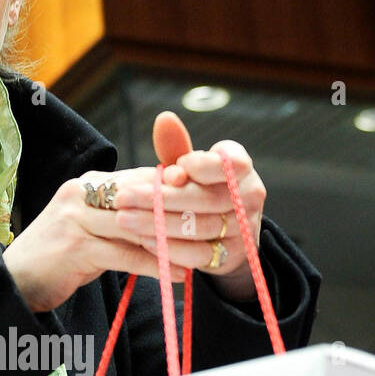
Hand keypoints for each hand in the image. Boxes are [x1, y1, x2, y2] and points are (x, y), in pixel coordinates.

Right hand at [2, 113, 265, 313]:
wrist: (14, 283)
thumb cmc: (58, 260)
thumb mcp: (92, 231)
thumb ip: (124, 219)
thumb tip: (166, 213)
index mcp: (89, 185)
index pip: (143, 180)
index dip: (179, 189)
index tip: (214, 198)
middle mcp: (82, 193)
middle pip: (145, 199)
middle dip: (185, 213)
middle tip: (220, 225)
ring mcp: (75, 218)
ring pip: (140, 227)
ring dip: (176, 242)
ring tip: (206, 253)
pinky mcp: (74, 247)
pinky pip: (125, 254)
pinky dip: (155, 265)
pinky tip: (179, 275)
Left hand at [112, 112, 265, 303]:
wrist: (226, 232)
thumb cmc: (201, 188)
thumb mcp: (189, 167)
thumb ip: (175, 146)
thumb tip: (164, 119)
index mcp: (241, 166)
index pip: (228, 163)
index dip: (200, 167)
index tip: (170, 172)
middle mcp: (250, 195)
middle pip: (206, 198)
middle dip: (159, 198)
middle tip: (123, 197)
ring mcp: (244, 228)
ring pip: (200, 227)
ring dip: (157, 224)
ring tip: (124, 219)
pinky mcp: (232, 256)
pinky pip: (199, 254)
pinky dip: (171, 248)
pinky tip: (144, 240)